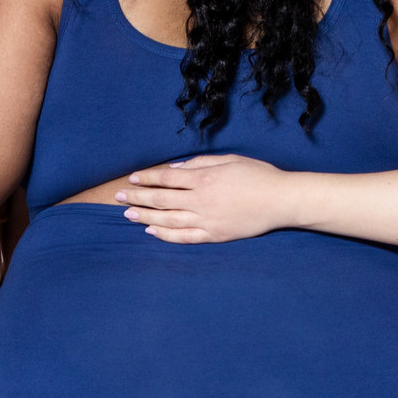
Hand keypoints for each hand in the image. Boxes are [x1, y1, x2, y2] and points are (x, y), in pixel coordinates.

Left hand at [116, 154, 292, 243]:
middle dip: (137, 197)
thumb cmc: (258, 175)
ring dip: (145, 216)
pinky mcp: (214, 235)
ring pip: (168, 219)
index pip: (167, 178)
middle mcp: (201, 200)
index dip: (147, 178)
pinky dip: (166, 235)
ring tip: (127, 214)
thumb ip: (200, 163)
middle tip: (117, 197)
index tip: (132, 178)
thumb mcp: (229, 160)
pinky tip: (151, 231)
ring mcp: (207, 220)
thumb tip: (175, 168)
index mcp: (204, 178)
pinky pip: (184, 237)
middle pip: (161, 199)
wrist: (281, 200)